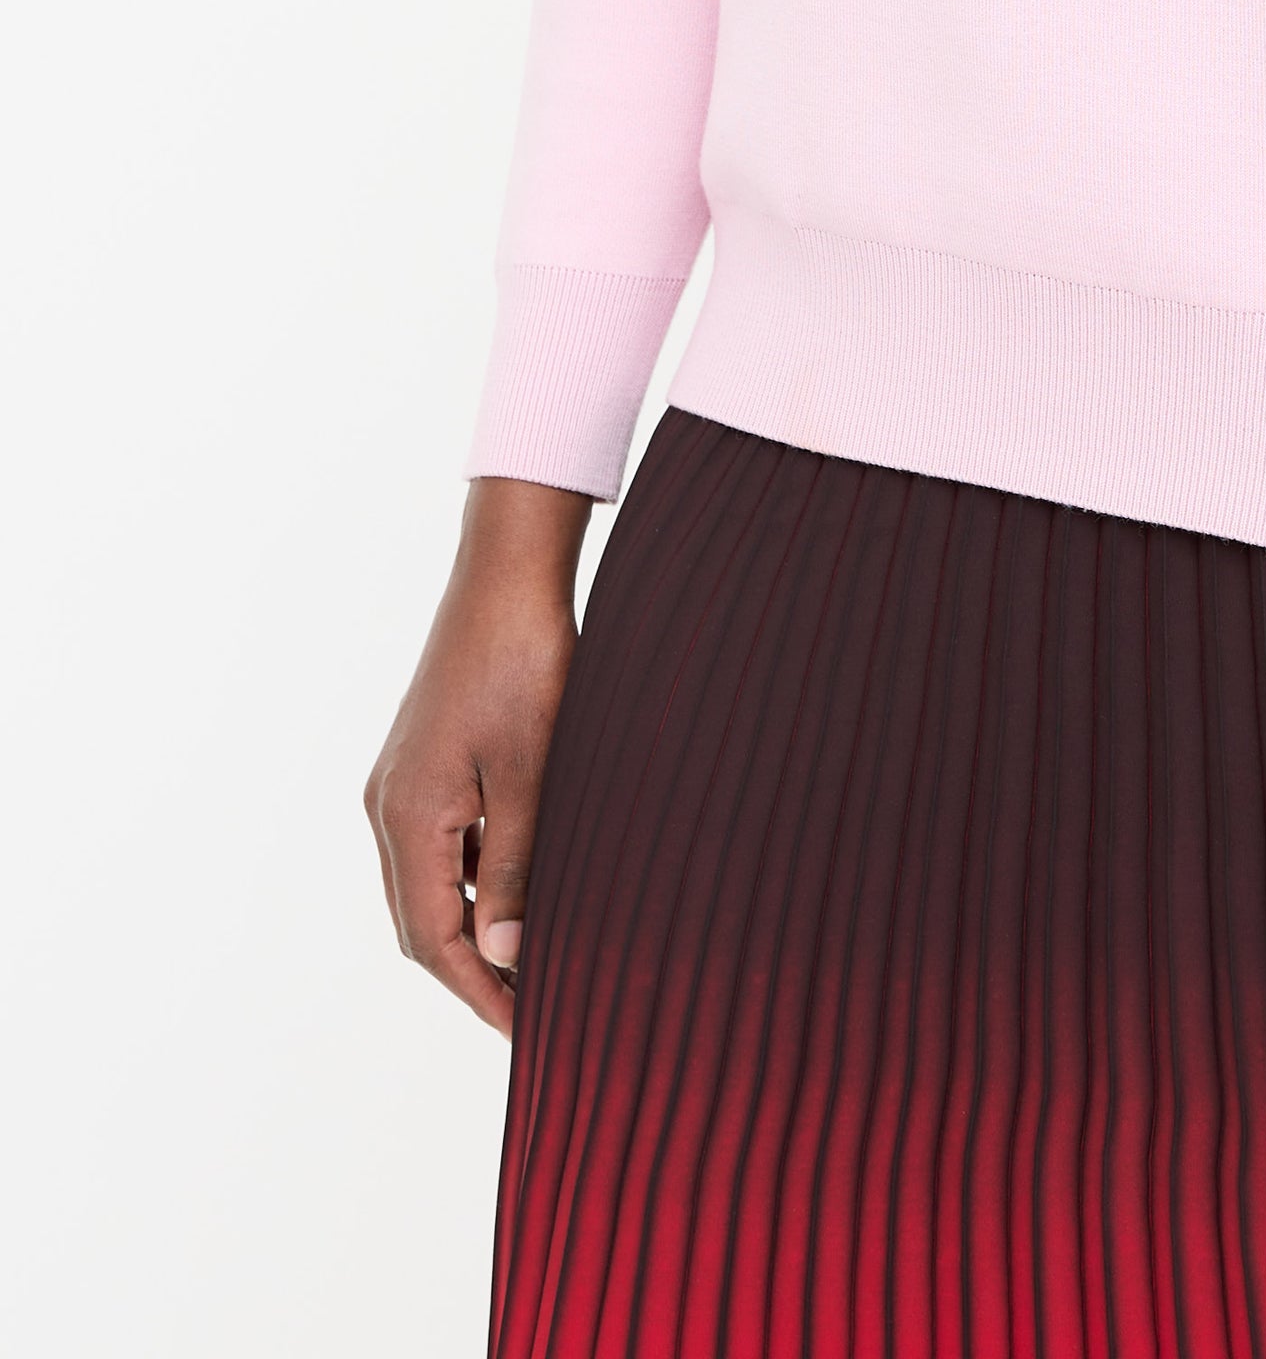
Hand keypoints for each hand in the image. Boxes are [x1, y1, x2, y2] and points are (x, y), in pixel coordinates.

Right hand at [364, 477, 592, 1035]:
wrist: (507, 575)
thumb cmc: (525, 665)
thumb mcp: (533, 773)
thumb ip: (515, 868)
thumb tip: (502, 956)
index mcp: (407, 817)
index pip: (432, 940)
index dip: (479, 993)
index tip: (526, 1033)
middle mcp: (388, 807)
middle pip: (420, 922)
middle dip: (472, 973)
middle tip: (534, 1011)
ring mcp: (399, 782)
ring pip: (428, 885)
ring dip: (473, 928)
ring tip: (535, 961)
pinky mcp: (420, 761)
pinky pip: (439, 845)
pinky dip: (474, 879)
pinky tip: (522, 887)